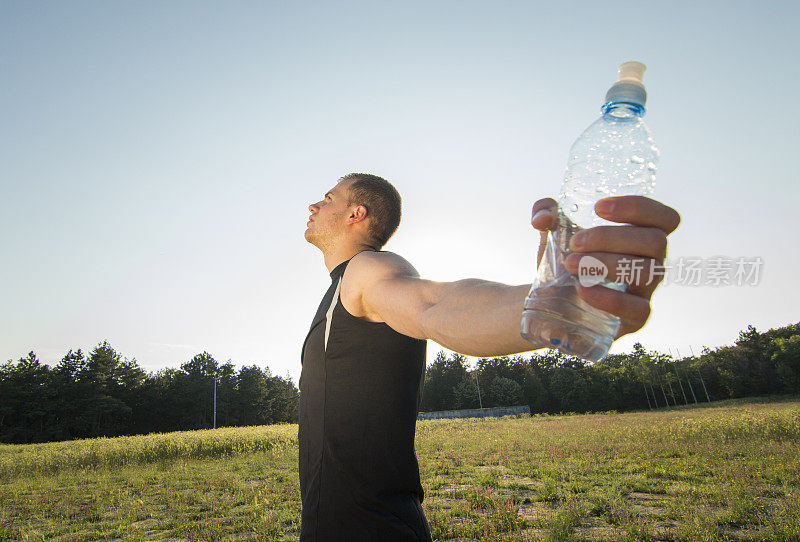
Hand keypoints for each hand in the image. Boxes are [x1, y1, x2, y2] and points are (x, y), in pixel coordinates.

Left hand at [530, 196, 680, 337]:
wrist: (552, 301)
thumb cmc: (566, 258)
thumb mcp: (553, 231)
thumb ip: (545, 212)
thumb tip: (543, 217)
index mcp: (643, 235)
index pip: (665, 218)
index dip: (639, 207)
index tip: (598, 207)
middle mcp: (653, 261)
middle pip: (654, 241)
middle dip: (610, 237)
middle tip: (575, 243)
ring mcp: (647, 291)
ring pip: (647, 271)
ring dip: (607, 263)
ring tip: (571, 265)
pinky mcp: (636, 319)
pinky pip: (638, 309)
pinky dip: (610, 299)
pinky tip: (582, 290)